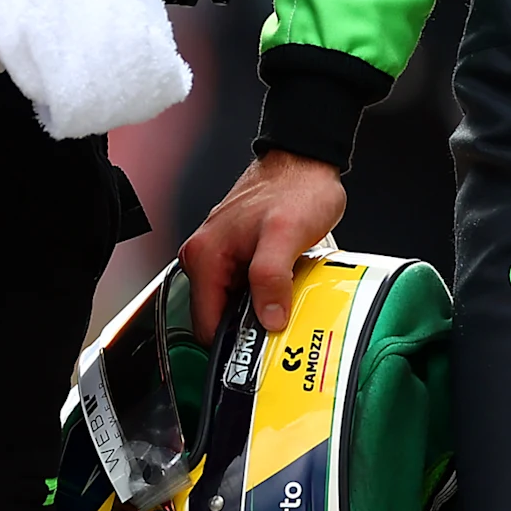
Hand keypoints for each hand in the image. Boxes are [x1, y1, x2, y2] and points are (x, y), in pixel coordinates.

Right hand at [182, 151, 346, 340]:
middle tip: (280, 329)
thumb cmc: (295, 187)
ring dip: (259, 309)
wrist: (304, 159)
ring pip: (235, 302)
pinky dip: (266, 294)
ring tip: (287, 306)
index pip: (206, 323)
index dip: (232, 342)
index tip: (258, 351)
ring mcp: (221, 253)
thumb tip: (267, 319)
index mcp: (205, 256)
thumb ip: (271, 279)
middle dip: (248, 327)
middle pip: (219, 315)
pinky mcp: (238, 251)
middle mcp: (206, 255)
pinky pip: (246, 286)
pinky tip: (287, 289)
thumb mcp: (286, 235)